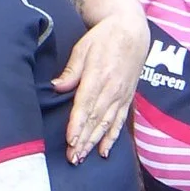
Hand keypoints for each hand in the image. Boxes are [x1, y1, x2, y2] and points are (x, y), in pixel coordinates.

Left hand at [56, 8, 150, 161]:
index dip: (78, 124)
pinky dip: (112, 138)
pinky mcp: (127, 99)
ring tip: (82, 158)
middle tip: (72, 158)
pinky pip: (119, 122)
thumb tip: (57, 87)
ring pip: (106, 124)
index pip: (86, 105)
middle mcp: (112, 89)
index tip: (70, 140)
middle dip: (83, 140)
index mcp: (99, 76)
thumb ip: (72, 70)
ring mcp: (121, 96)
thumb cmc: (104, 38)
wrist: (132, 32)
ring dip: (94, 143)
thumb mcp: (83, 47)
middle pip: (95, 119)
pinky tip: (104, 151)